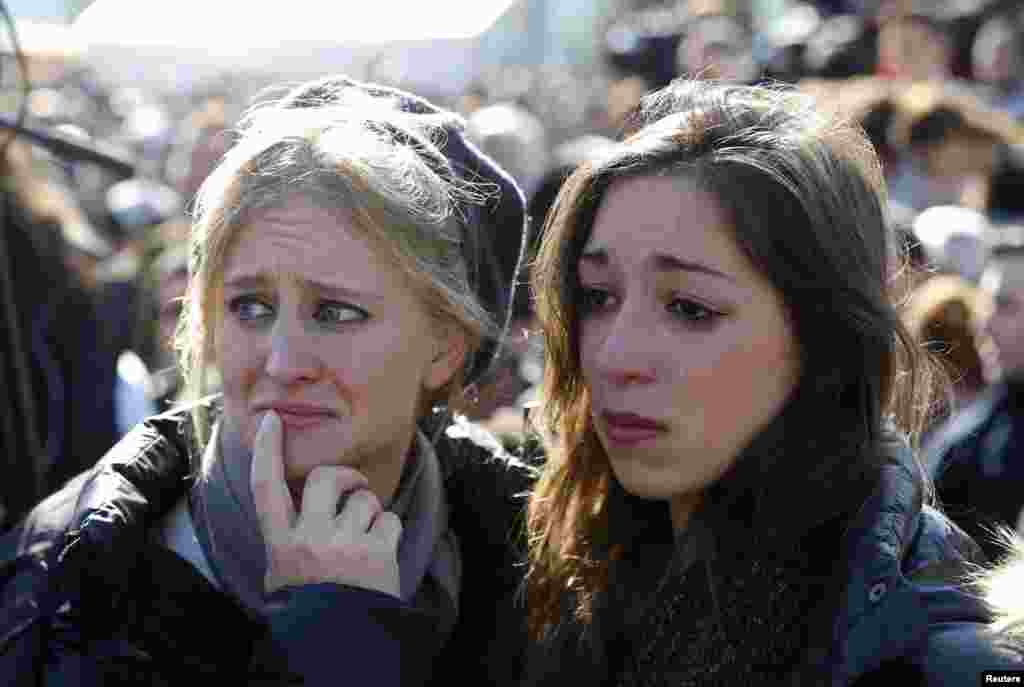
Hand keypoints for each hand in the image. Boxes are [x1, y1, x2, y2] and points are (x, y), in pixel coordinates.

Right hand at [251, 411, 401, 597]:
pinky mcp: (378, 553)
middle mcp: (310, 540)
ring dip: (369, 512)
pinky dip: (389, 531)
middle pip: (324, 478)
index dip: (267, 451)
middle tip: (351, 488)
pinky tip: (380, 553)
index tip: (272, 421)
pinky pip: (390, 519)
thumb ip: (287, 538)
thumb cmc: (310, 607)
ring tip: (364, 540)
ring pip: (364, 499)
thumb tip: (290, 502)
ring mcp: (345, 546)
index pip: (266, 488)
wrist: (343, 645)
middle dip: (343, 476)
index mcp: (281, 545)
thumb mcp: (282, 575)